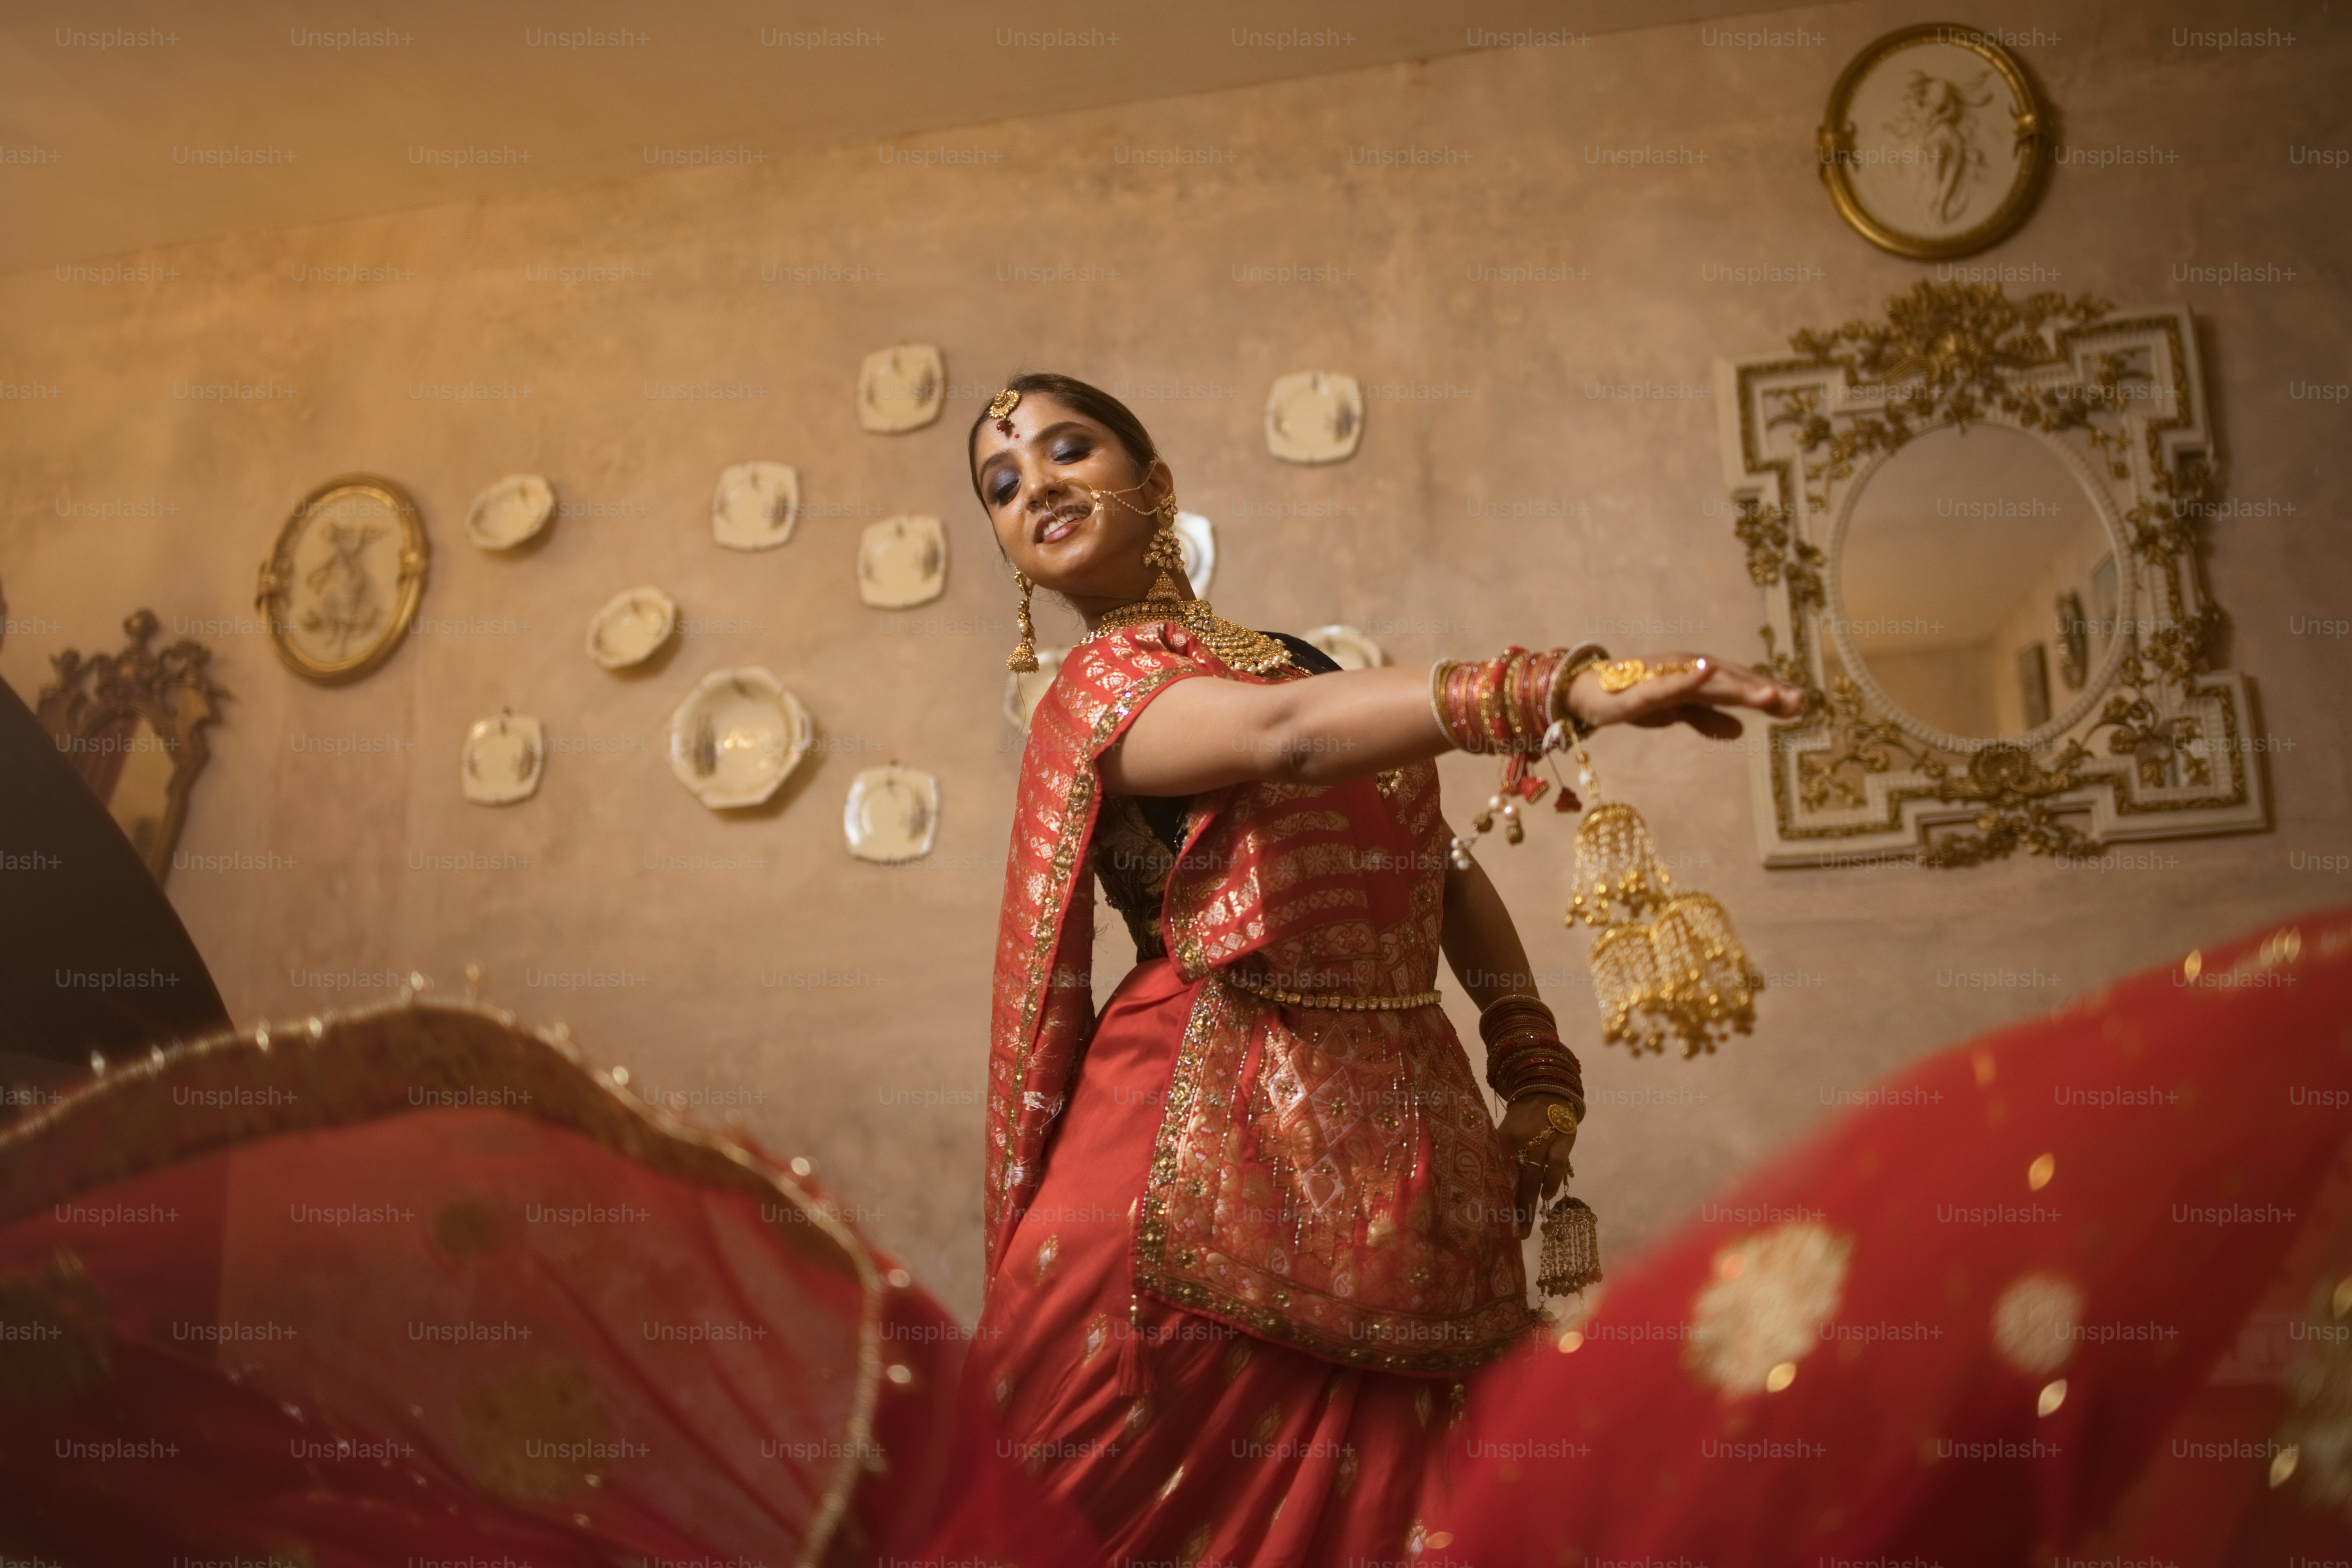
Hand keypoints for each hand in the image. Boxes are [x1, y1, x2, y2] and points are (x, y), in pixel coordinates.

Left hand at [1497, 1093, 1578, 1239]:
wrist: (1546, 1093)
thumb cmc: (1522, 1122)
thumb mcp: (1506, 1135)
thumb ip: (1502, 1159)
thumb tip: (1489, 1190)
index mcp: (1503, 1141)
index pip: (1497, 1172)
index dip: (1495, 1197)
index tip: (1491, 1221)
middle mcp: (1521, 1143)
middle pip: (1515, 1180)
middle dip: (1513, 1209)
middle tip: (1510, 1234)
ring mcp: (1542, 1141)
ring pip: (1533, 1176)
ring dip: (1530, 1203)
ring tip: (1526, 1228)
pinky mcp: (1562, 1140)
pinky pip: (1557, 1163)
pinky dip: (1552, 1180)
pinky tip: (1548, 1196)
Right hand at [1566, 654, 1804, 740]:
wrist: (1585, 692)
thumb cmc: (1633, 697)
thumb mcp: (1677, 713)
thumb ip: (1708, 718)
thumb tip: (1740, 730)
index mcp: (1699, 679)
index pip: (1740, 685)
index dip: (1769, 693)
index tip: (1801, 705)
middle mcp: (1688, 671)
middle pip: (1732, 681)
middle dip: (1765, 691)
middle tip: (1798, 702)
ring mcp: (1666, 677)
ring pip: (1708, 682)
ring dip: (1738, 685)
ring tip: (1769, 692)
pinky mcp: (1642, 689)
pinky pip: (1668, 685)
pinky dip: (1688, 678)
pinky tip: (1707, 673)